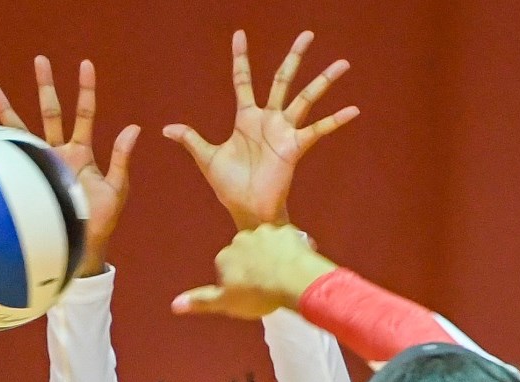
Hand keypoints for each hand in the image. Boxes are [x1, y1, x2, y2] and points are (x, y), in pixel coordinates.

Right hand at [0, 57, 139, 276]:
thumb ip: (122, 158)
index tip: (85, 65)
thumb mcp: (117, 188)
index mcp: (82, 152)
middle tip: (40, 60)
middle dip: (46, 85)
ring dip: (9, 109)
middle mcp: (60, 153)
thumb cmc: (101, 221)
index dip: (86, 89)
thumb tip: (134, 128)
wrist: (80, 247)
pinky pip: (11, 157)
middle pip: (51, 111)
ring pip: (24, 129)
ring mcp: (42, 165)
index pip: (85, 112)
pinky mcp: (28, 179)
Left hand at [163, 30, 357, 230]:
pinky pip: (318, 130)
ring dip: (324, 81)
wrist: (245, 209)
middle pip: (282, 80)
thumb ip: (191, 139)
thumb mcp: (207, 158)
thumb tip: (166, 128)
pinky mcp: (295, 146)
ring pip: (306, 98)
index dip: (241, 58)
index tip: (240, 35)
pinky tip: (353, 110)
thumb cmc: (229, 185)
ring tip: (343, 63)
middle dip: (294, 57)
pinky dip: (335, 121)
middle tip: (308, 33)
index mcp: (245, 118)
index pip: (243, 80)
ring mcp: (284, 131)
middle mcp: (268, 119)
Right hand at [172, 223, 334, 318]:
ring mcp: (265, 233)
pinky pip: (288, 240)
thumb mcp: (226, 303)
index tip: (249, 292)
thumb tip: (174, 305)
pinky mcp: (287, 231)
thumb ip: (201, 301)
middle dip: (255, 264)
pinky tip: (296, 266)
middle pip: (247, 252)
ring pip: (267, 245)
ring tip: (283, 276)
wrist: (294, 282)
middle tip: (267, 284)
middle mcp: (241, 239)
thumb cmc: (259, 295)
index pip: (227, 266)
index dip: (238, 281)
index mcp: (225, 256)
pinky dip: (292, 250)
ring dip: (273, 256)